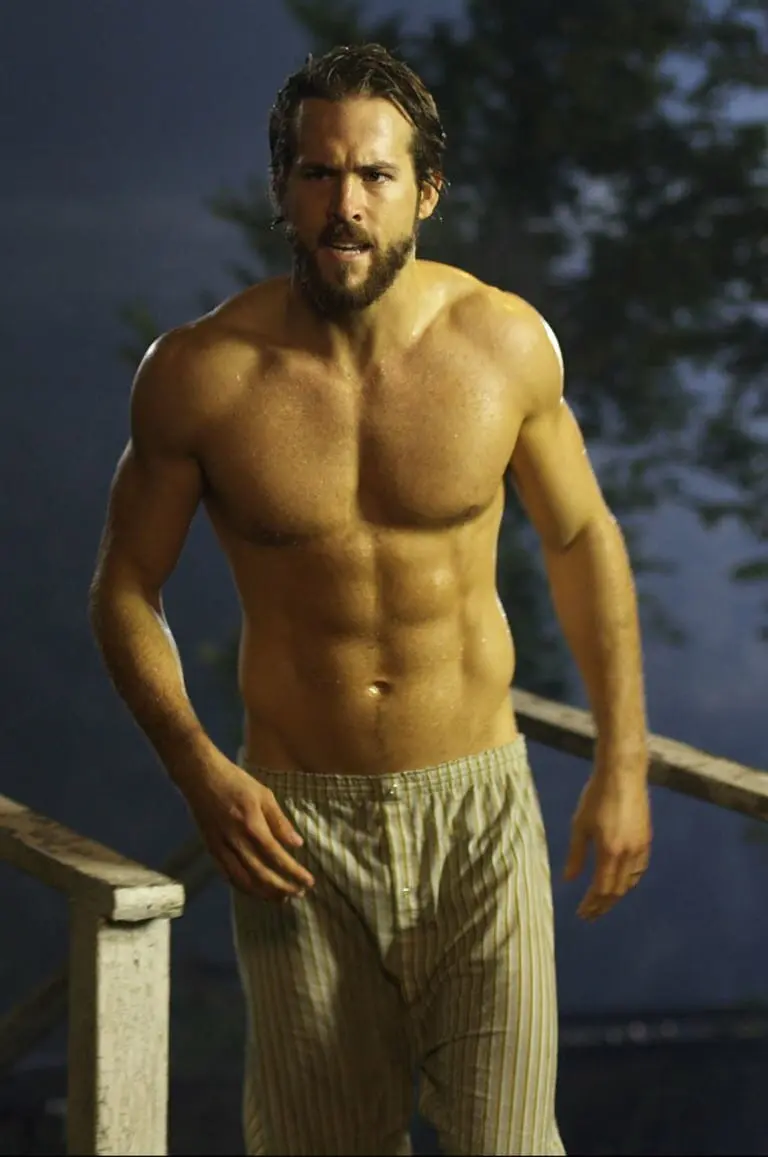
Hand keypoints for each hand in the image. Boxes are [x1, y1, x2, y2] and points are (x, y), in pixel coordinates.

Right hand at [180, 749, 315, 901]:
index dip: (293, 872)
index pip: (276, 856)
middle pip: (261, 873)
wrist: (200, 777)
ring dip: (263, 893)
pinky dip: (242, 887)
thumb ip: (280, 822)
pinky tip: (254, 891)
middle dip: (281, 887)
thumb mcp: (264, 795)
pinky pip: (227, 875)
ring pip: (243, 880)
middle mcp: (236, 841)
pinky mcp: (211, 849)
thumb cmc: (236, 781)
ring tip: (280, 898)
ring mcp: (221, 847)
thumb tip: (297, 844)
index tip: (308, 882)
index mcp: (252, 825)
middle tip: (298, 894)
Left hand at [564, 765, 651, 920]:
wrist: (623, 774)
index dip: (592, 904)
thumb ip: (576, 855)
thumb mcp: (580, 825)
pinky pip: (640, 869)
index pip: (601, 889)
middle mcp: (628, 854)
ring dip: (616, 895)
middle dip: (603, 905)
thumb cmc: (596, 796)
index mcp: (610, 852)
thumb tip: (568, 880)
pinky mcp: (647, 838)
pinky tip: (622, 881)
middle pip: (617, 890)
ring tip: (603, 901)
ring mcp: (641, 847)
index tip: (582, 913)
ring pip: (630, 881)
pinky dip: (630, 881)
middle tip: (590, 914)